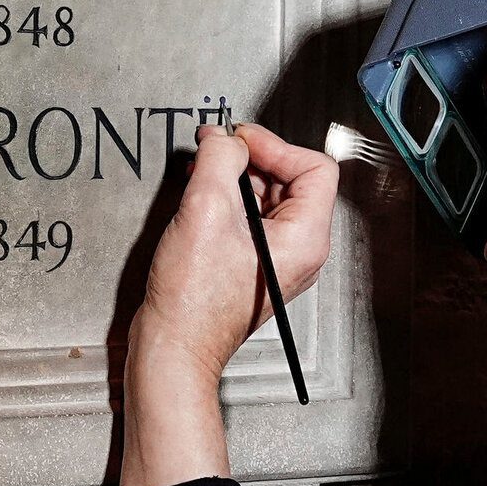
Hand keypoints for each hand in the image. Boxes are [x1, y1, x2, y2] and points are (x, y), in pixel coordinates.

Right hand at [119, 122, 338, 485]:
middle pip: (290, 179)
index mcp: (305, 239)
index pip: (314, 167)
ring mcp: (274, 258)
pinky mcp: (248, 263)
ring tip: (203, 171)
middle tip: (218, 149)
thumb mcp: (206, 209)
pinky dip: (225, 198)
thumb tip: (224, 139)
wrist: (172, 345)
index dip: (276, 145)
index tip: (241, 141)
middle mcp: (298, 250)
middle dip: (251, 158)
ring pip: (265, 196)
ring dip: (234, 176)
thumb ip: (220, 159)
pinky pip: (247, 217)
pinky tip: (199, 194)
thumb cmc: (194, 302)